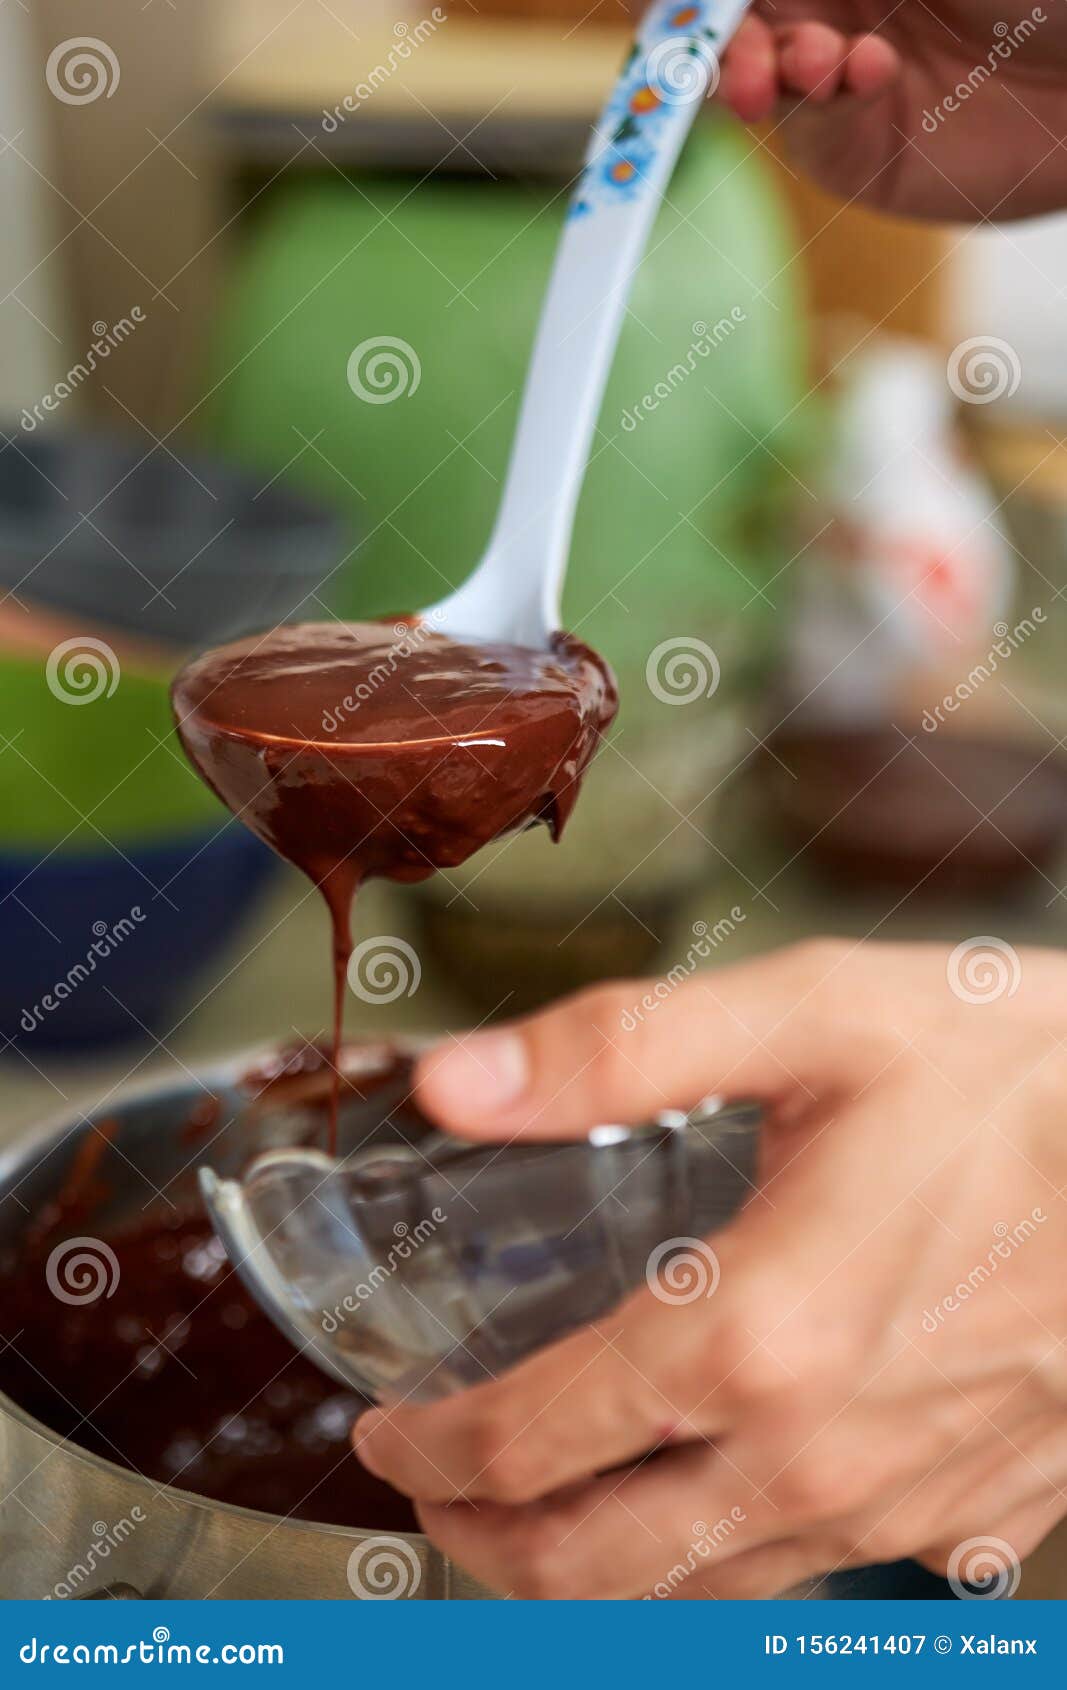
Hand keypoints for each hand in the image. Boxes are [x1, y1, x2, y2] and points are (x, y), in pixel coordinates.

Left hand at [355, 940, 1066, 1598]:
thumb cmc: (1011, 1075)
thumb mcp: (810, 1016)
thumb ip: (617, 1049)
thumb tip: (452, 1082)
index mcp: (756, 1332)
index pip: (537, 1441)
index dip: (435, 1449)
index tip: (390, 1430)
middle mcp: (818, 1452)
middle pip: (594, 1567)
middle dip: (484, 1543)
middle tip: (434, 1491)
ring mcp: (900, 1507)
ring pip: (698, 1600)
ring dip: (588, 1571)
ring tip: (535, 1510)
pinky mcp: (969, 1518)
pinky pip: (809, 1582)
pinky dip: (716, 1565)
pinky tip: (702, 1492)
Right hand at [716, 1, 1065, 219]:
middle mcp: (826, 5)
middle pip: (719, 22)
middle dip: (709, 33)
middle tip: (728, 50)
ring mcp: (838, 78)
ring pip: (748, 80)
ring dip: (756, 69)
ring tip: (811, 64)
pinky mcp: (860, 154)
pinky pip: (808, 133)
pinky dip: (820, 105)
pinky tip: (866, 73)